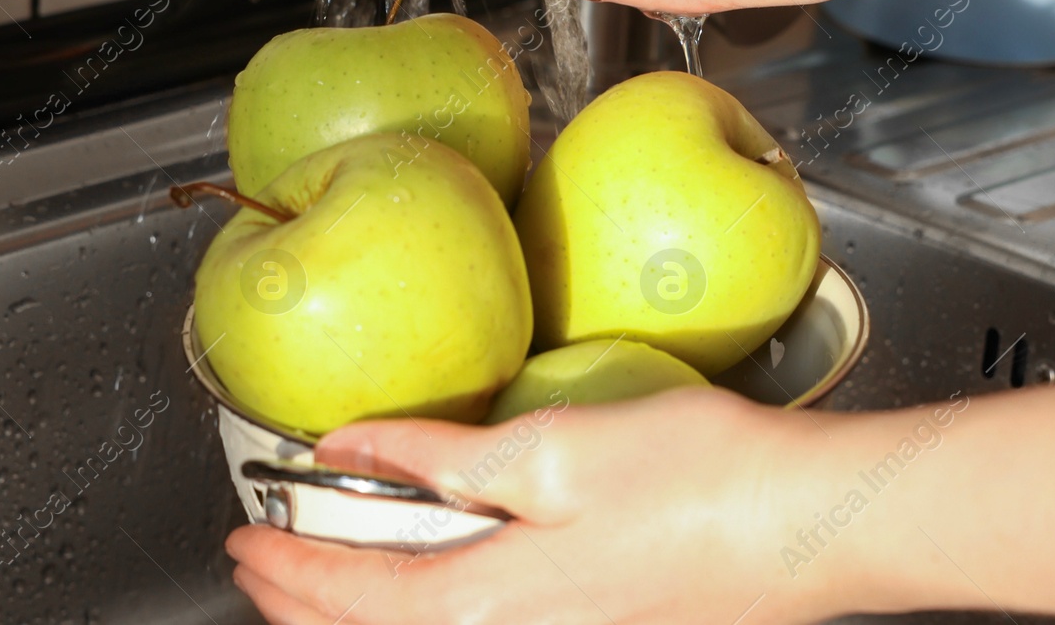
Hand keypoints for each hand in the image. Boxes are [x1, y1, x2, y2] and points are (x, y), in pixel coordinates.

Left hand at [225, 389, 858, 624]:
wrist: (810, 530)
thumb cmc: (698, 486)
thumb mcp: (552, 452)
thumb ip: (442, 456)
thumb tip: (355, 446)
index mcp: (489, 603)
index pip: (352, 596)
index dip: (287, 565)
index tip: (243, 538)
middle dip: (304, 607)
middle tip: (260, 569)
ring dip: (359, 618)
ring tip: (323, 587)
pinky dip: (424, 616)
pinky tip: (438, 589)